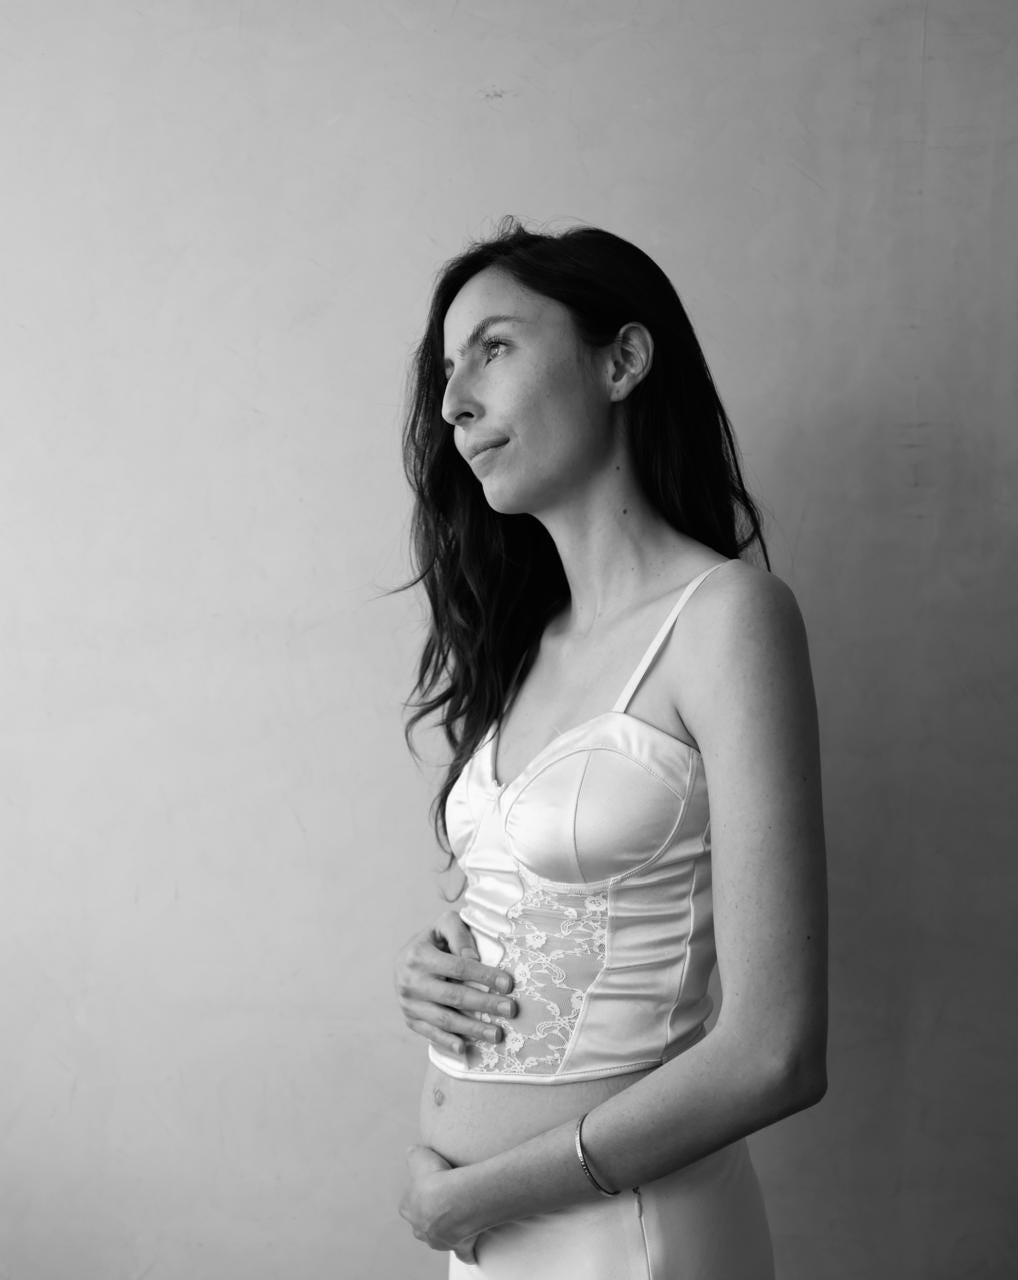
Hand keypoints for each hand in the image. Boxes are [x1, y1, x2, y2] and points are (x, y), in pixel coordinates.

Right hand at [394, 910, 515, 1056]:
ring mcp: (408, 1003)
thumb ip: (459, 934)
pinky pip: (430, 1033)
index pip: (458, 967)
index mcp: (419, 955)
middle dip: (485, 1004)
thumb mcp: (444, 924)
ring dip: (472, 1029)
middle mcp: (410, 981)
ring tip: (497, 1034)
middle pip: (454, 996)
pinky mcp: (410, 1019)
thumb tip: (474, 958)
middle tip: (510, 1010)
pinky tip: (464, 1048)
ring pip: (444, 1019)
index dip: (484, 976)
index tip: (508, 984)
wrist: (405, 959)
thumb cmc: (434, 940)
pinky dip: (447, 1042)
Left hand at [399, 1144, 480, 1263]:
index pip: (409, 1202)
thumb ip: (413, 1154)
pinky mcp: (459, 1246)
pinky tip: (472, 1246)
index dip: (420, 1193)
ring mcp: (439, 1240)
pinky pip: (463, 1252)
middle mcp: (420, 1228)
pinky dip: (467, 1251)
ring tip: (460, 1215)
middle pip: (423, 1223)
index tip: (431, 1185)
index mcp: (408, 1208)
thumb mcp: (419, 1155)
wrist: (455, 1199)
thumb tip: (412, 1152)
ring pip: (439, 1237)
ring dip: (446, 1229)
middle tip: (445, 1200)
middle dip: (431, 1215)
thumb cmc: (436, 1177)